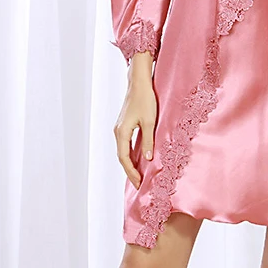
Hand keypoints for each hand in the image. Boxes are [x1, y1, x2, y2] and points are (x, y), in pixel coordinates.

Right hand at [114, 74, 157, 188]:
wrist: (139, 83)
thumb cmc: (145, 100)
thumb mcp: (149, 121)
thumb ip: (148, 141)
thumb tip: (148, 159)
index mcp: (122, 132)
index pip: (124, 158)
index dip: (131, 171)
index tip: (139, 183)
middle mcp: (118, 131)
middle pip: (121, 156)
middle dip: (130, 170)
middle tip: (139, 183)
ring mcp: (119, 127)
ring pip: (122, 150)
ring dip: (129, 163)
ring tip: (138, 174)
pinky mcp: (124, 124)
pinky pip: (125, 143)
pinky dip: (130, 153)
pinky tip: (137, 158)